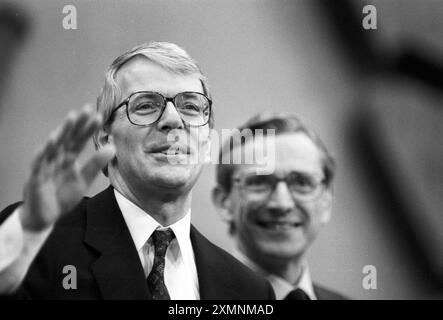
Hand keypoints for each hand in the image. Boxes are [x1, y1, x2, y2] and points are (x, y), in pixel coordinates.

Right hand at [19, 105, 114, 231]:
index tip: (99, 116)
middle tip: (87, 109)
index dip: (88, 129)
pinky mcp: (35, 177)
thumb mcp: (83, 180)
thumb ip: (96, 164)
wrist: (45, 216)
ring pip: (54, 146)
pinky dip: (44, 152)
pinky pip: (39, 163)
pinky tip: (50, 141)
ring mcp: (45, 166)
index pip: (80, 141)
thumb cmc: (62, 195)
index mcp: (69, 158)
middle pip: (68, 138)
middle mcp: (57, 158)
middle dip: (77, 124)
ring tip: (71, 119)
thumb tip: (113, 147)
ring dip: (62, 132)